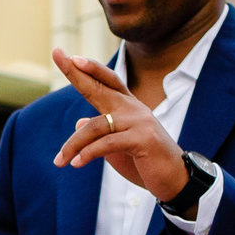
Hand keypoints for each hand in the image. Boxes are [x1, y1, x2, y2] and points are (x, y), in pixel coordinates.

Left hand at [50, 48, 188, 201]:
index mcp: (128, 107)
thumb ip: (100, 134)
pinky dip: (88, 154)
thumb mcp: (117, 147)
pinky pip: (107, 143)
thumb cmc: (146, 163)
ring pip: (95, 126)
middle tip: (58, 54)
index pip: (105, 82)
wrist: (175, 180)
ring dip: (73, 145)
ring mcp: (139, 121)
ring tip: (59, 161)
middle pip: (99, 88)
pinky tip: (76, 163)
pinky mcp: (143, 138)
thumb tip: (79, 122)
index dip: (88, 68)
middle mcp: (133, 108)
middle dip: (77, 73)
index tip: (67, 55)